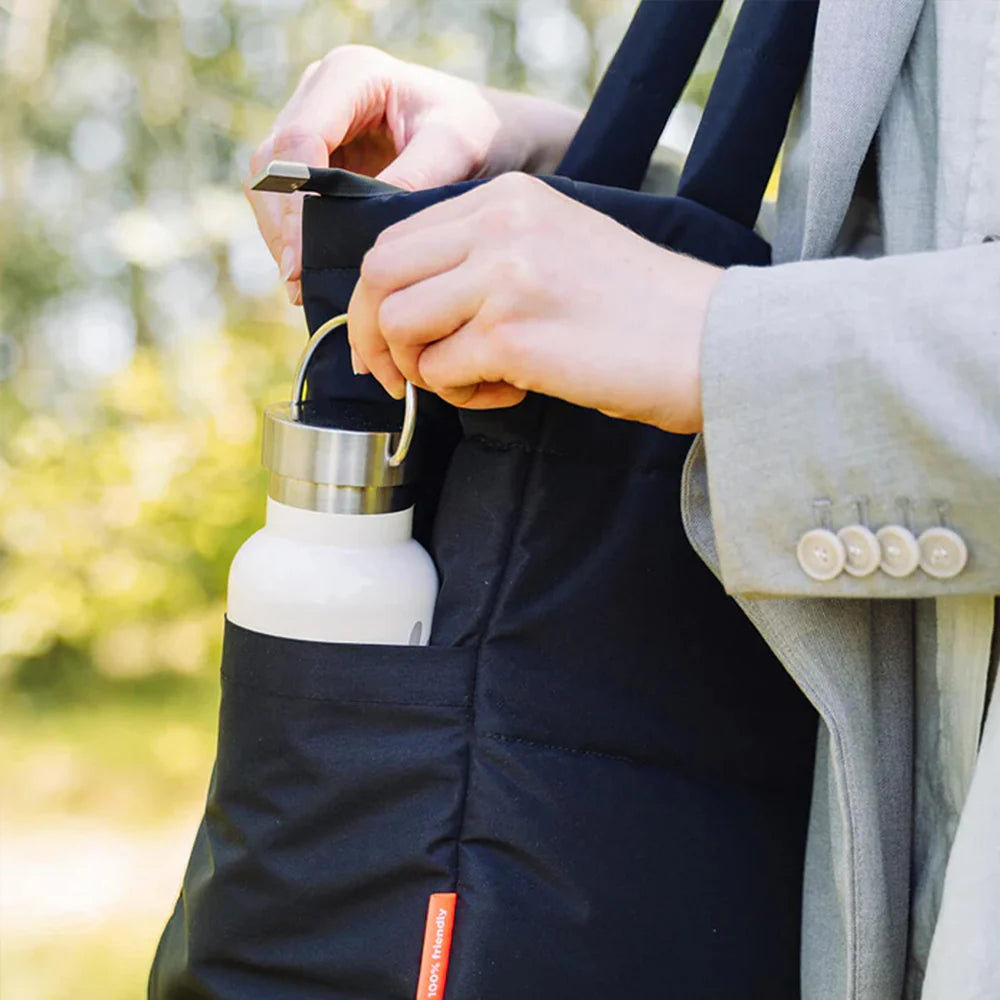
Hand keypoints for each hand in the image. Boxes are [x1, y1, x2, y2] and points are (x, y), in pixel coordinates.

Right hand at [244, 45, 581, 304]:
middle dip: (281, 224)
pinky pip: (287, 201)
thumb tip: (365, 230)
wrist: (491, 136)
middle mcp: (321, 93)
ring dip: (281, 235)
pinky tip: (311, 274)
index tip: (302, 258)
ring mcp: (314, 124)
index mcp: (351, 75)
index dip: (295, 203)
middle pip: (271, 162)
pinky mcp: (317, 159)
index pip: (299, 140)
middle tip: (296, 280)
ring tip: (301, 286)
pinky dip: (295, 238)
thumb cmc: (479, 133)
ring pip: (269, 185)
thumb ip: (412, 180)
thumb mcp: (455, 151)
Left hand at [347, 173, 722, 434]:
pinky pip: (440, 371)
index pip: (396, 239)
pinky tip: (510, 393)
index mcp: (508, 197)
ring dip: (422, 369)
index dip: (376, 298)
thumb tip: (413, 304)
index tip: (387, 342)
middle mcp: (500, 223)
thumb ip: (485, 257)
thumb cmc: (639, 310)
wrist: (712, 342)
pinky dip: (461, 394)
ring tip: (476, 381)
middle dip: (372, 336)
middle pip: (379, 276)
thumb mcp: (556, 249)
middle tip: (395, 378)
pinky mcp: (513, 334)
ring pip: (397, 324)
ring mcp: (504, 275)